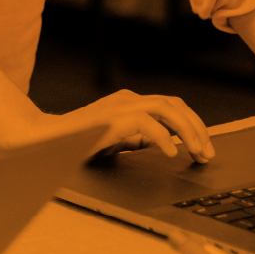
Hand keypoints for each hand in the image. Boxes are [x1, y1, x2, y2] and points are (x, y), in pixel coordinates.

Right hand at [39, 89, 214, 162]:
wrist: (46, 138)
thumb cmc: (78, 140)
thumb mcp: (117, 139)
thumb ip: (138, 138)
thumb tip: (163, 143)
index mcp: (130, 102)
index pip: (172, 106)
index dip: (194, 125)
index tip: (204, 147)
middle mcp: (128, 99)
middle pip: (175, 105)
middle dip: (198, 129)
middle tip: (208, 154)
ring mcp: (119, 107)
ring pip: (166, 109)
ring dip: (187, 132)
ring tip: (196, 153)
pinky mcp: (111, 118)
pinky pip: (146, 124)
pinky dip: (163, 138)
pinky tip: (171, 153)